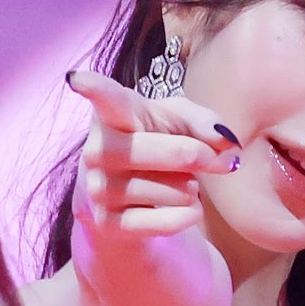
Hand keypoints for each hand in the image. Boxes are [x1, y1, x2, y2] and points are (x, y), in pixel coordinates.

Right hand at [65, 69, 238, 305]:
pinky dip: (187, 216)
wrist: (127, 201)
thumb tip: (226, 143)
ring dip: (189, 187)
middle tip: (215, 160)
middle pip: (160, 151)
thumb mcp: (178, 122)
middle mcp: (96, 151)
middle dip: (198, 156)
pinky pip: (163, 222)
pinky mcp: (106, 224)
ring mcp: (97, 190)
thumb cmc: (155, 143)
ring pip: (168, 189)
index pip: (105, 100)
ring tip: (184, 184)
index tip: (78, 81)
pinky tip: (189, 208)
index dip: (94, 89)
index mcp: (112, 115)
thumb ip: (204, 122)